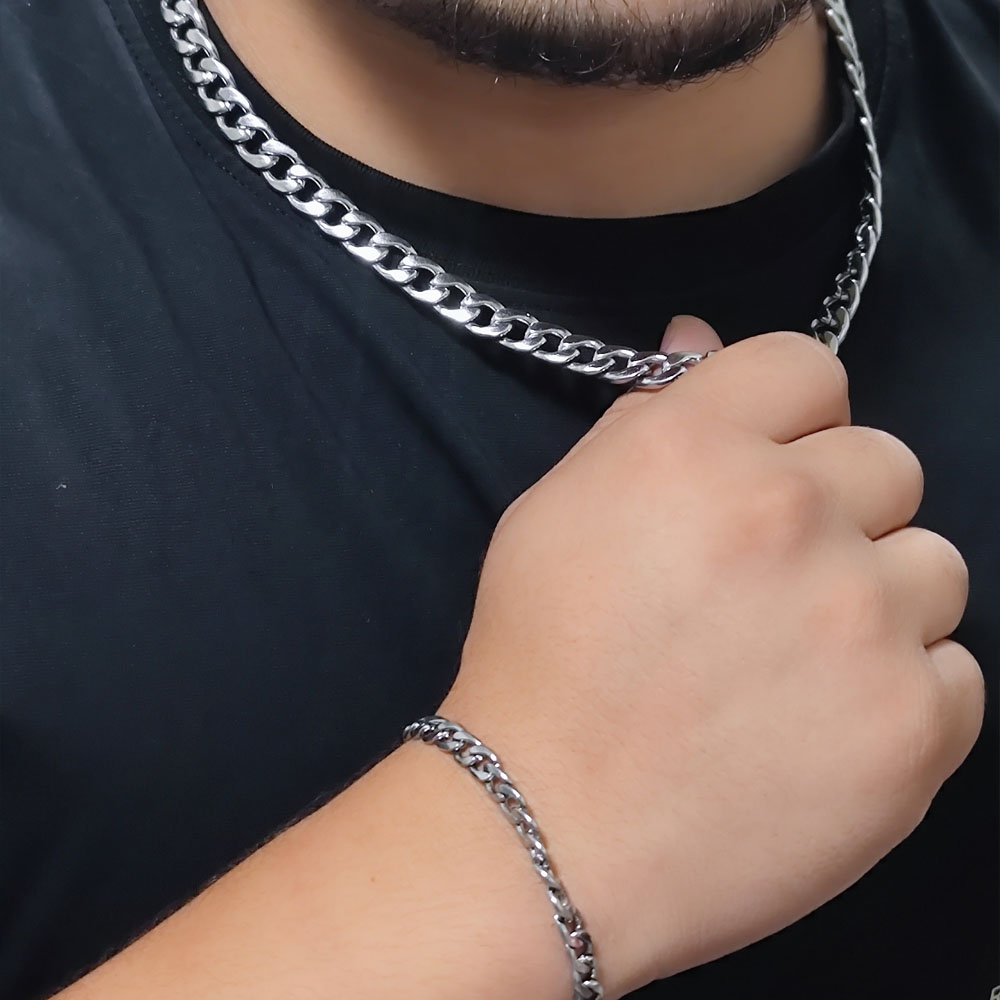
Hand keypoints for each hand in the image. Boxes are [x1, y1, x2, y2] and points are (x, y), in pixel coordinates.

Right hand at [439, 319, 984, 998]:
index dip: (792, 418)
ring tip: (797, 665)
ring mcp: (862, 619)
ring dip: (878, 603)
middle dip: (837, 511)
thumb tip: (700, 342)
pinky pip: (956, 672)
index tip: (771, 465)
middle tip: (770, 584)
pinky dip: (903, 694)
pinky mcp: (913, 725)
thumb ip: (643, 418)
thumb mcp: (559, 513)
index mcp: (695, 449)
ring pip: (935, 565)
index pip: (808, 366)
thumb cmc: (539, 667)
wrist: (548, 829)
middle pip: (887, 460)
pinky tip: (825, 726)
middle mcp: (789, 511)